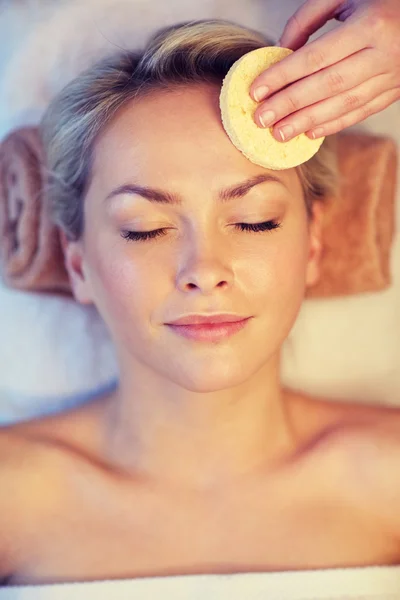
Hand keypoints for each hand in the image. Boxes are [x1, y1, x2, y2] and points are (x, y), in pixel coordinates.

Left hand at [250, 0, 399, 141]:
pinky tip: (310, 133)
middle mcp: (382, 54)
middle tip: (261, 119)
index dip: (283, 76)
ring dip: (307, 121)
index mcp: (369, 25)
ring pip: (343, 105)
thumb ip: (309, 17)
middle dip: (290, 105)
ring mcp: (391, 76)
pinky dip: (334, 124)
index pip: (316, 57)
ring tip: (279, 133)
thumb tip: (281, 49)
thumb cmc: (381, 0)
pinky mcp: (394, 91)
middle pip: (326, 85)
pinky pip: (361, 112)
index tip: (257, 91)